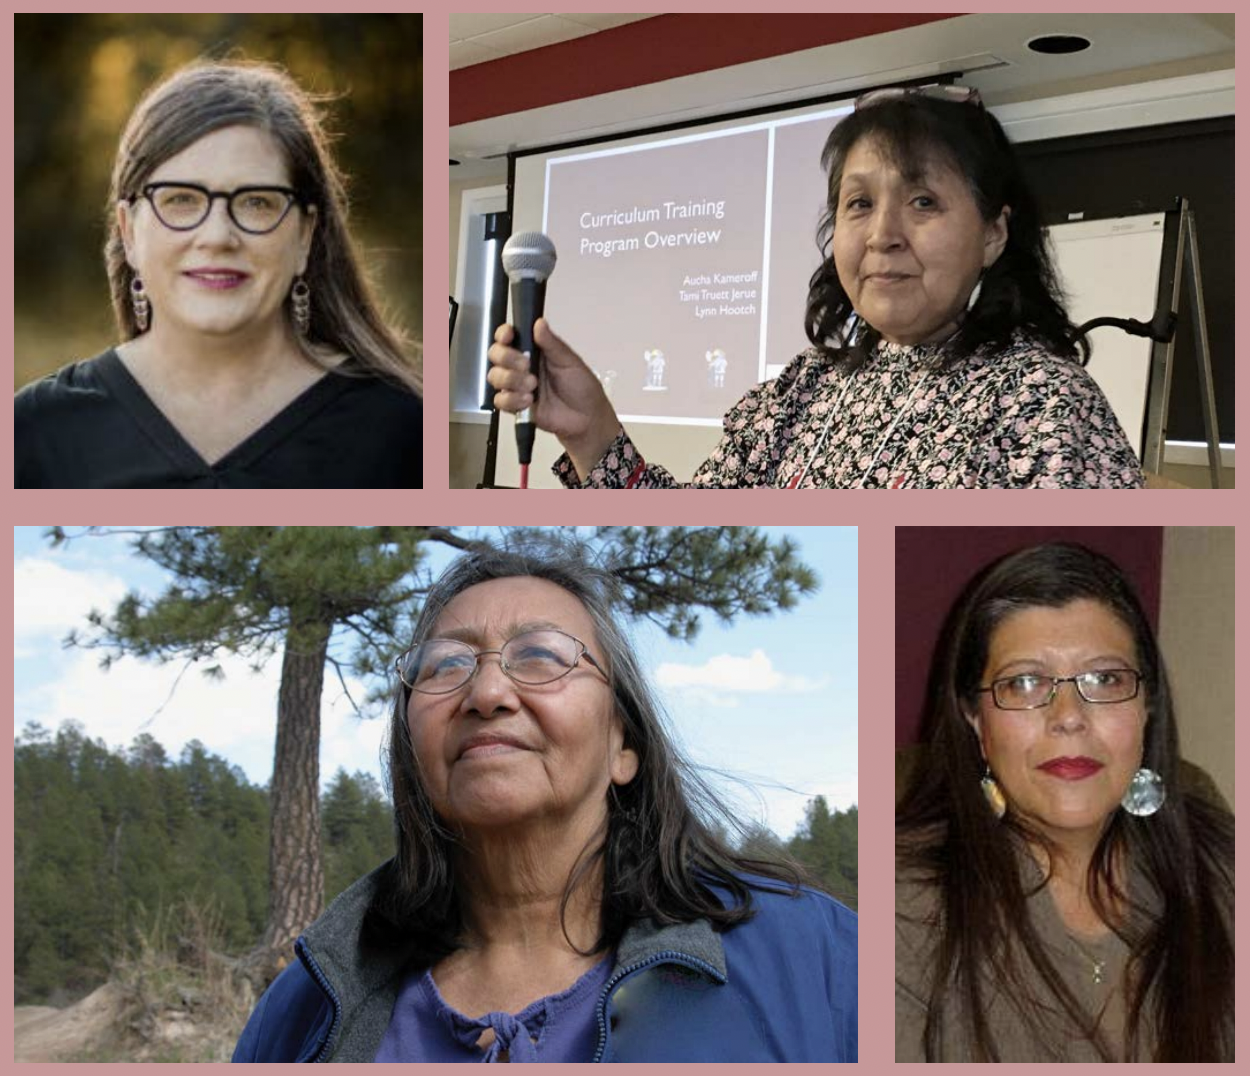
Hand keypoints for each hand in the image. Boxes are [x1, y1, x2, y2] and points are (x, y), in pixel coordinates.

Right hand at [488, 319, 619, 475]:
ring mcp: (516, 386)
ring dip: (511, 380)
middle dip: (507, 358)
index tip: (508, 337)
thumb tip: (539, 322)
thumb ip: (552, 344)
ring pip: (495, 377)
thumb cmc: (581, 386)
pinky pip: (500, 401)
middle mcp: (520, 366)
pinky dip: (512, 400)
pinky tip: (528, 401)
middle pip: (496, 355)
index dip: (503, 334)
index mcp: (533, 350)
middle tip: (526, 365)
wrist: (587, 418)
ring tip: (532, 386)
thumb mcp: (569, 361)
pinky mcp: (515, 406)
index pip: (509, 337)